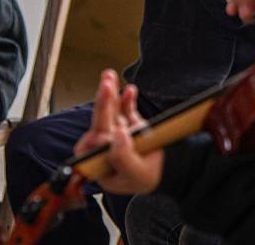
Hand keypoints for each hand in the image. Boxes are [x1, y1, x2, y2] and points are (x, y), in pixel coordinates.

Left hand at [75, 70, 163, 194]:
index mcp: (99, 160)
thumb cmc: (144, 177)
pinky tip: (130, 90)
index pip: (93, 146)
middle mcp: (103, 144)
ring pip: (110, 111)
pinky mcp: (127, 123)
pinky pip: (125, 109)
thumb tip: (119, 133)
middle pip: (100, 122)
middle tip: (106, 86)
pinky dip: (127, 99)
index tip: (108, 130)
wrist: (161, 170)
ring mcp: (114, 131)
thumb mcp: (137, 175)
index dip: (97, 136)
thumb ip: (124, 159)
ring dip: (110, 93)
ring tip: (109, 77)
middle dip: (103, 103)